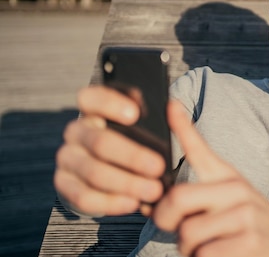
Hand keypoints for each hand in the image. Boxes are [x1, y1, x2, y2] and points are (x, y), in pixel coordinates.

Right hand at [54, 85, 165, 215]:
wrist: (108, 165)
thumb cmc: (132, 137)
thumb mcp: (139, 123)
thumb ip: (149, 116)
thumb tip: (172, 107)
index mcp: (91, 109)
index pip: (90, 97)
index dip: (111, 104)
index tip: (135, 114)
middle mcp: (75, 131)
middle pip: (100, 142)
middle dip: (132, 156)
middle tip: (159, 167)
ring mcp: (67, 157)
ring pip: (94, 172)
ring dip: (126, 184)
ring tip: (153, 190)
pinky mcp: (64, 183)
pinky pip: (84, 197)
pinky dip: (111, 202)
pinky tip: (133, 203)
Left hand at [152, 102, 268, 256]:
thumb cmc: (248, 222)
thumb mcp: (227, 197)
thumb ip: (196, 193)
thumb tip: (154, 198)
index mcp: (226, 177)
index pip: (200, 149)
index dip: (183, 127)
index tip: (170, 105)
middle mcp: (236, 190)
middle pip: (178, 198)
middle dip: (165, 219)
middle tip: (175, 228)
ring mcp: (245, 215)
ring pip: (188, 233)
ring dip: (187, 248)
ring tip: (203, 246)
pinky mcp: (250, 242)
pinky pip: (205, 254)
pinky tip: (217, 255)